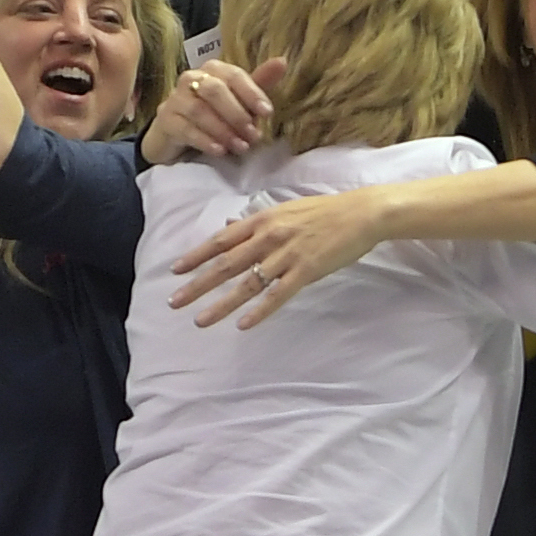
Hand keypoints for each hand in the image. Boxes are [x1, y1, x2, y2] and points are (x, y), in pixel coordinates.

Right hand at [140, 56, 282, 163]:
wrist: (176, 134)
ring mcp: (175, 99)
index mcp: (213, 70)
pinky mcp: (165, 120)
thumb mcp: (239, 101)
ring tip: (241, 147)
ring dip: (223, 130)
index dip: (252, 93)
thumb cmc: (214, 114)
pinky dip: (205, 140)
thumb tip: (282, 61)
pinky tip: (220, 151)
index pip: (234, 75)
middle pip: (214, 90)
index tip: (268, 113)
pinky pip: (185, 129)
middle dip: (237, 114)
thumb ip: (258, 84)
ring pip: (199, 110)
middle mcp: (191, 78)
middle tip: (254, 136)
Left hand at [168, 178, 389, 327]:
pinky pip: (277, 294)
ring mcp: (287, 255)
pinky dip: (259, 310)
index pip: (220, 240)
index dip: (196, 256)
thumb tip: (227, 226)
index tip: (175, 270)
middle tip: (174, 302)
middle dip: (197, 284)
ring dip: (221, 304)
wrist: (360, 214)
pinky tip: (242, 325)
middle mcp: (268, 237)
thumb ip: (254, 222)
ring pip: (247, 283)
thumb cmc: (322, 212)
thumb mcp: (283, 210)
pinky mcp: (306, 271)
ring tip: (200, 321)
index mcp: (261, 220)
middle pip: (226, 264)